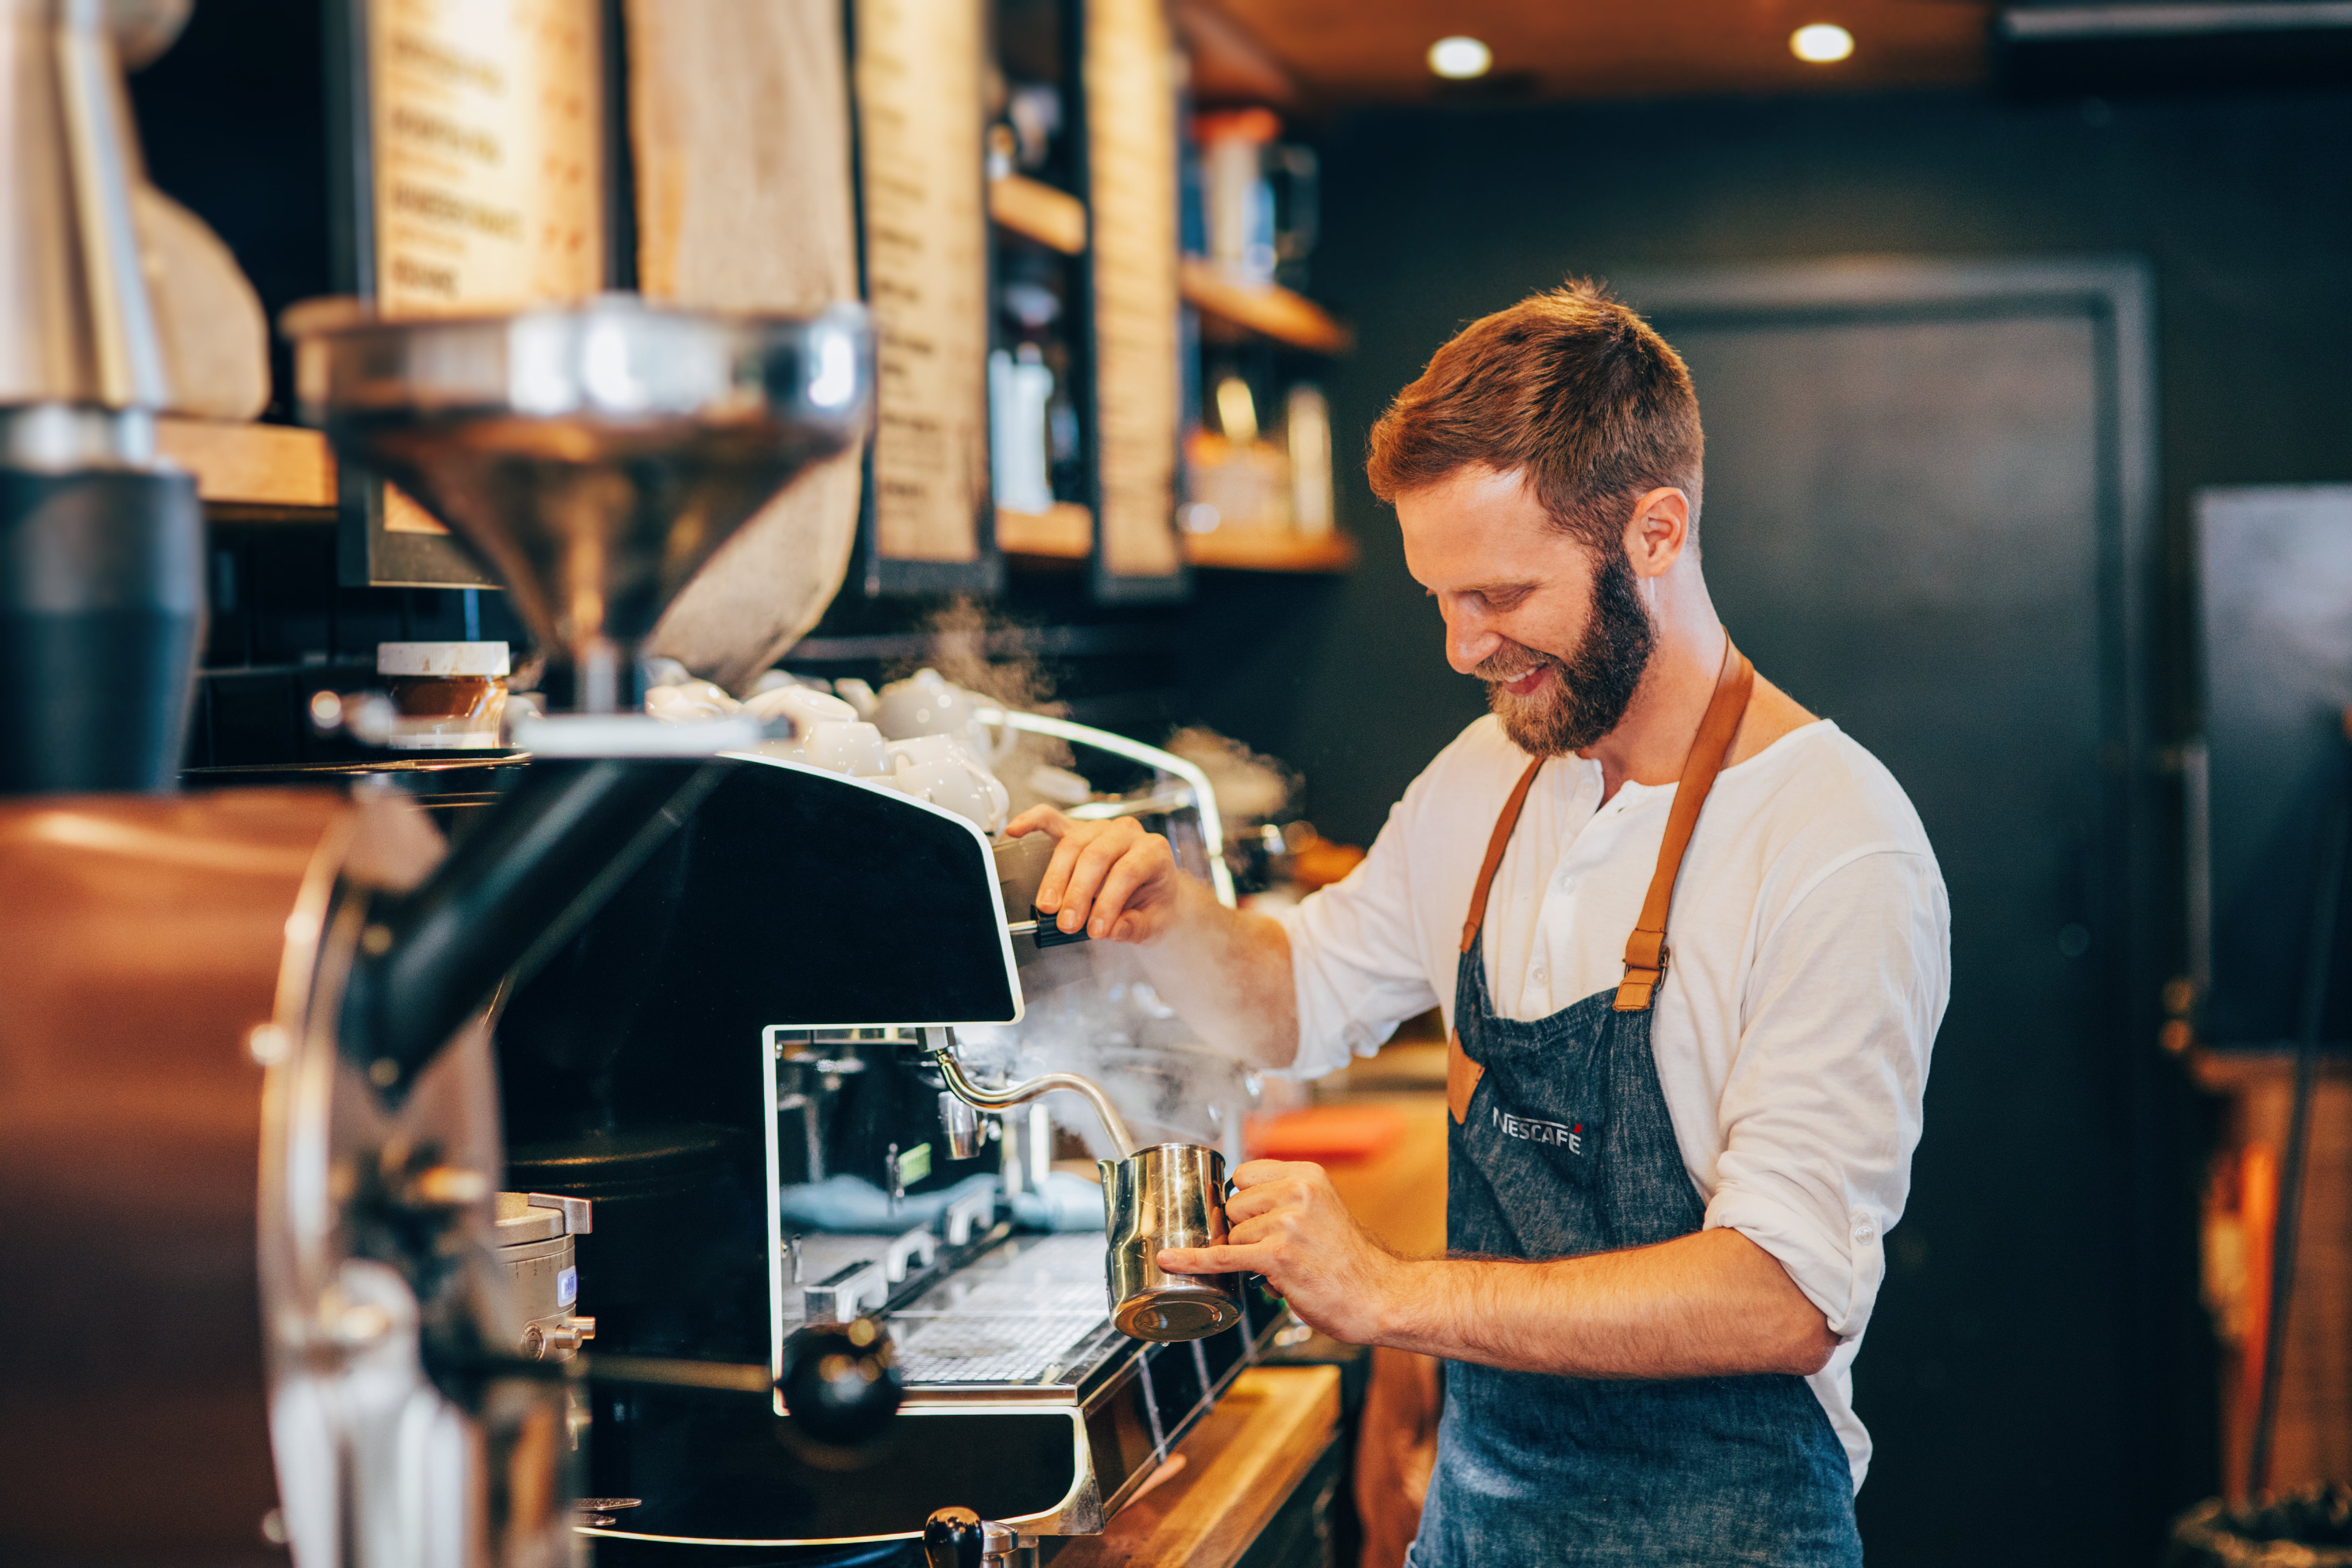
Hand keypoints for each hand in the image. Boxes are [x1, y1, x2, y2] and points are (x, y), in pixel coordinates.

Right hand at [1009, 805, 1183, 942]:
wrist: (1153, 894)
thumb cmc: (1153, 905)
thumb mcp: (1155, 923)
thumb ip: (1135, 927)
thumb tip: (1114, 929)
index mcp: (1153, 851)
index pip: (1127, 872)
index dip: (1108, 902)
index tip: (1095, 931)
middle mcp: (1127, 833)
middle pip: (1096, 856)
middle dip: (1077, 893)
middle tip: (1066, 923)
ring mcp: (1100, 828)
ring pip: (1073, 844)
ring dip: (1055, 877)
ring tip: (1048, 907)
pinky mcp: (1078, 830)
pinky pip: (1052, 819)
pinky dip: (1032, 822)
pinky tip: (1014, 830)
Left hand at [1156, 1160, 1398, 1343]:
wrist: (1379, 1296)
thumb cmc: (1347, 1262)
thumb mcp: (1320, 1211)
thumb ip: (1282, 1201)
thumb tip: (1234, 1211)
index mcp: (1306, 1175)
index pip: (1243, 1175)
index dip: (1242, 1201)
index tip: (1247, 1217)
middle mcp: (1297, 1193)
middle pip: (1233, 1205)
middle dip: (1244, 1232)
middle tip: (1276, 1252)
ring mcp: (1287, 1224)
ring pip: (1233, 1236)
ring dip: (1249, 1256)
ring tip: (1285, 1269)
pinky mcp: (1278, 1257)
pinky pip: (1223, 1257)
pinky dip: (1193, 1261)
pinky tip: (1170, 1259)